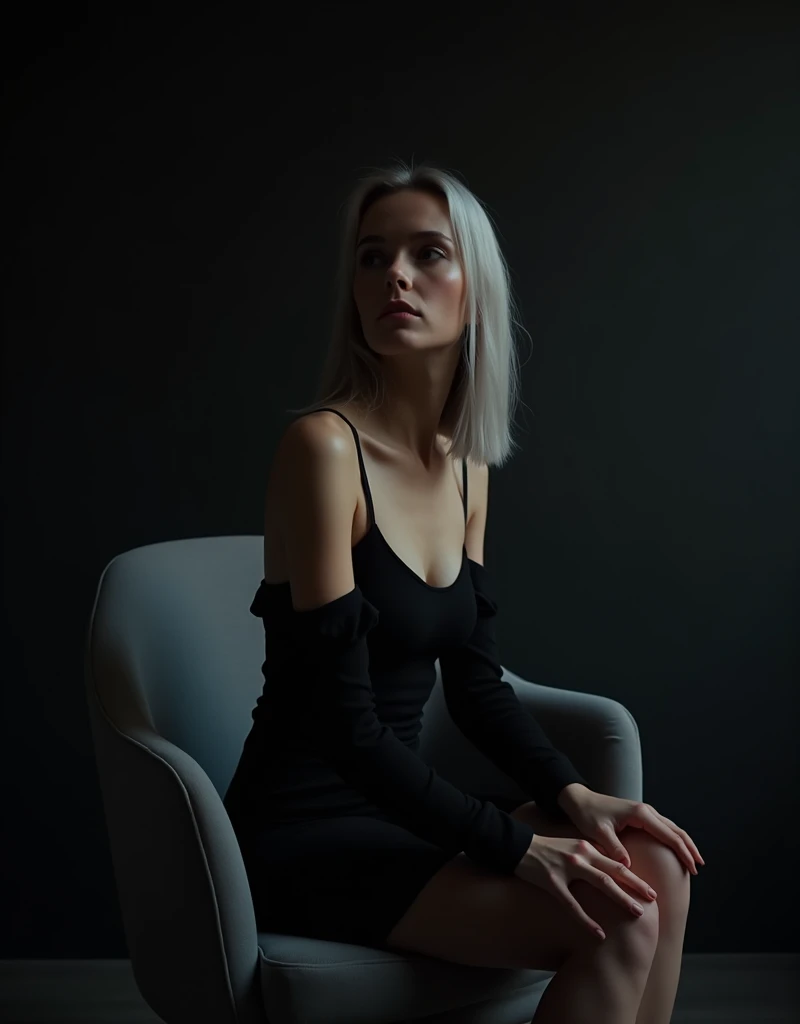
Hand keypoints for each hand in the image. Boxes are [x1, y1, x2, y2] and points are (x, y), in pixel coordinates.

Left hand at [560, 789, 704, 874]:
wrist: (579, 799)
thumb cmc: (587, 814)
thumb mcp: (598, 832)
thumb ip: (613, 848)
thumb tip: (628, 866)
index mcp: (640, 814)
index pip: (669, 835)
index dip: (683, 853)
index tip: (692, 869)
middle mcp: (646, 810)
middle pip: (676, 830)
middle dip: (689, 848)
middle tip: (699, 867)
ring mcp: (644, 812)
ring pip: (671, 827)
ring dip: (684, 843)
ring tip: (693, 860)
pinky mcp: (640, 815)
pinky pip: (662, 827)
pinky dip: (673, 838)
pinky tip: (675, 849)